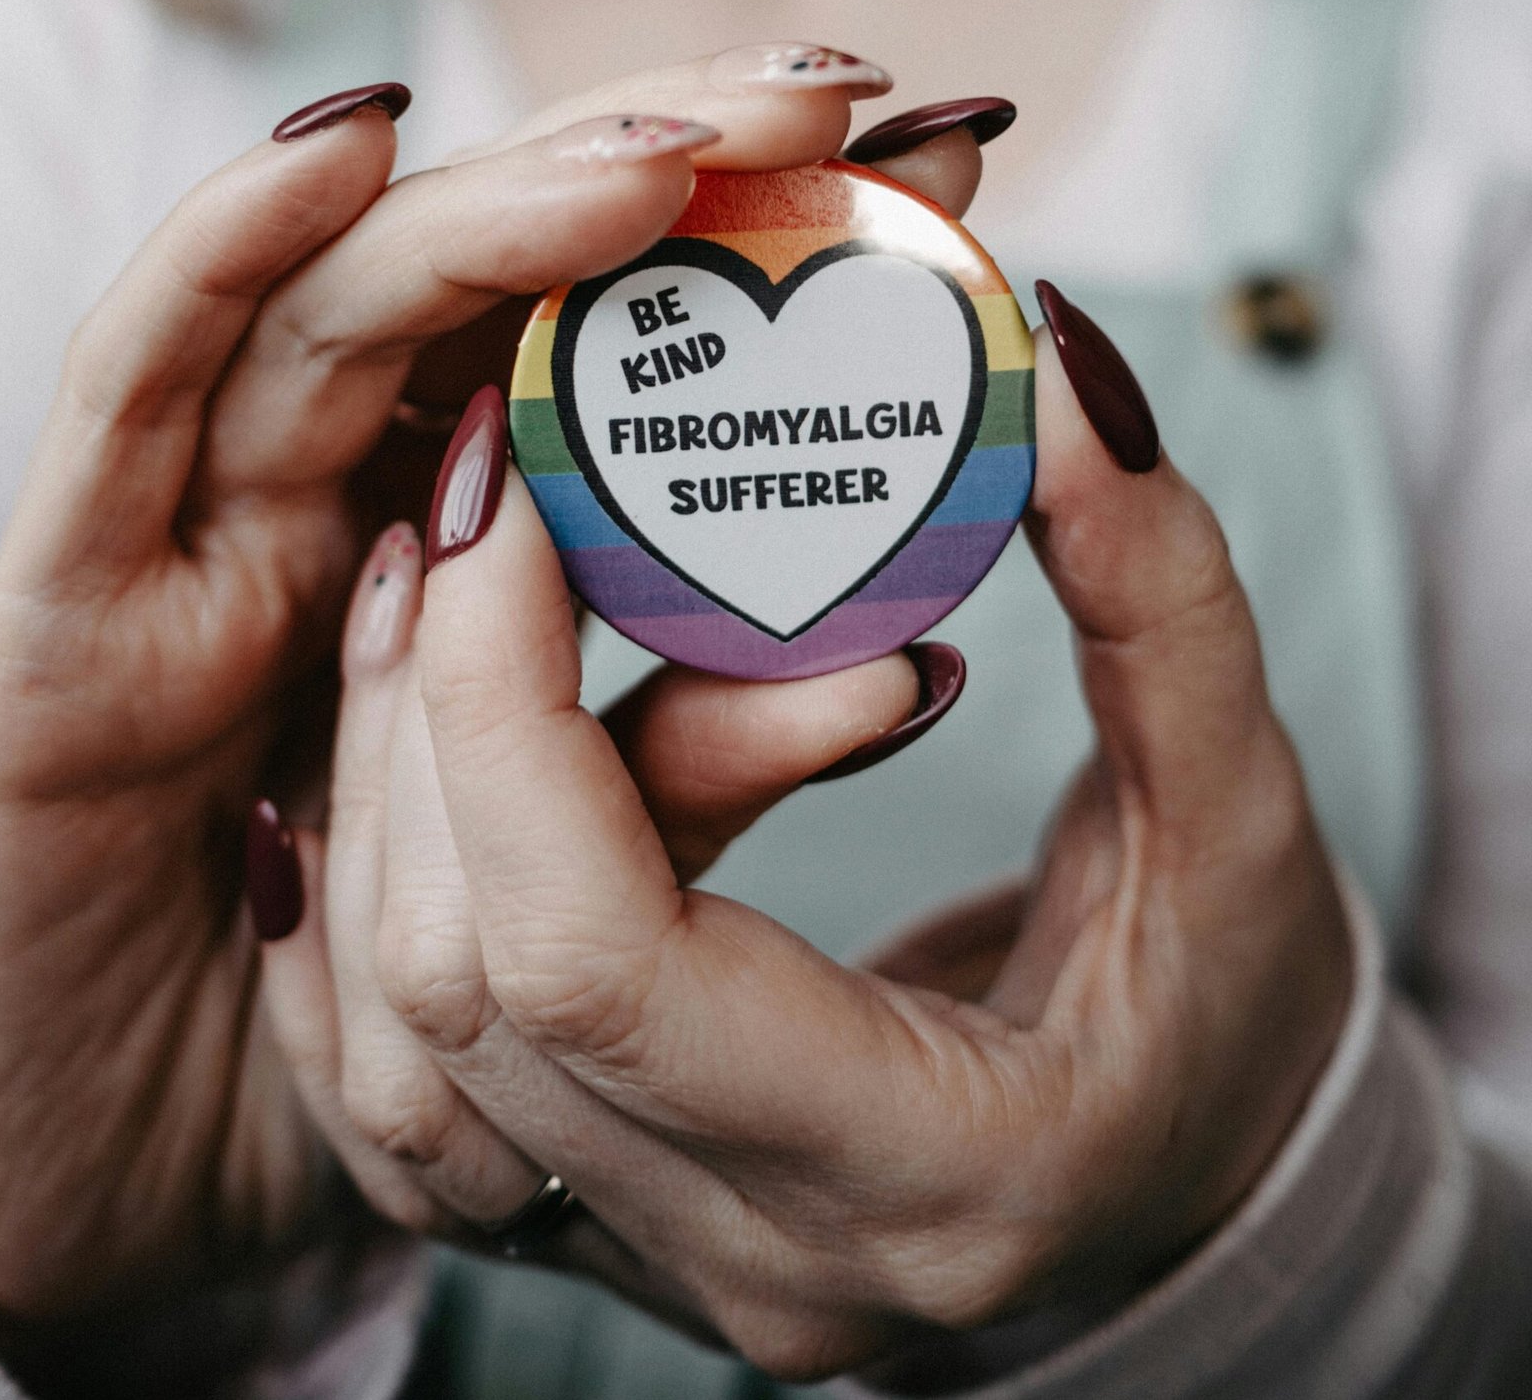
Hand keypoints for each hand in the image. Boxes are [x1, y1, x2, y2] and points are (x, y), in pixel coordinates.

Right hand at [0, 46, 889, 1321]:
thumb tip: (903, 657)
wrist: (162, 1214)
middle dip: (654, 155)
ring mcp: (181, 538)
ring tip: (674, 137)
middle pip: (481, 266)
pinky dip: (219, 254)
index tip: (932, 141)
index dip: (751, 216)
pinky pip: (123, 393)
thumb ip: (701, 749)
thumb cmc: (403, 1053)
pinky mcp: (52, 610)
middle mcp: (316, 500)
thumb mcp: (609, 891)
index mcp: (446, 540)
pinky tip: (341, 151)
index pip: (605, 317)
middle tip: (835, 87)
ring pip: (331, 300)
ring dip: (494, 194)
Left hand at [270, 281, 1350, 1380]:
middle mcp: (755, 1249)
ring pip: (398, 1028)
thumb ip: (1156, 588)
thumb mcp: (1241, 803)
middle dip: (437, 704)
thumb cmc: (1237, 1014)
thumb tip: (1053, 368)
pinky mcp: (595, 1205)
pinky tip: (415, 724)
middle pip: (464, 978)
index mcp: (924, 1168)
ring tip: (446, 579)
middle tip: (481, 490)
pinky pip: (395, 1066)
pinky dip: (380, 876)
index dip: (506, 703)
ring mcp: (653, 1253)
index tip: (506, 488)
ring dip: (390, 780)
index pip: (599, 960)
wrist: (1198, 1185)